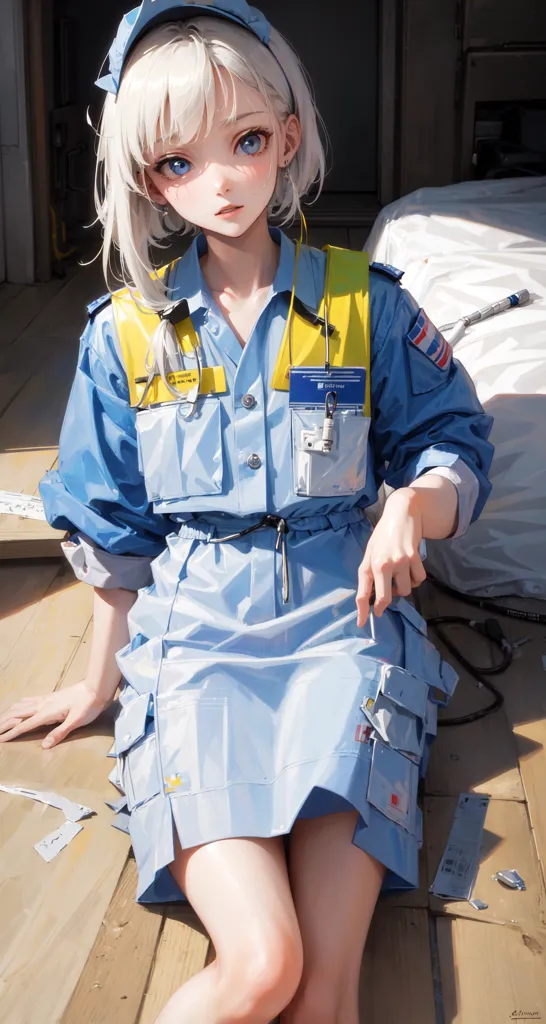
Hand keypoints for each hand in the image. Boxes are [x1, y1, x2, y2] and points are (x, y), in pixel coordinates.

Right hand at [0, 682, 111, 748]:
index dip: (11, 733)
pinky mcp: (50, 696)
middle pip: (17, 714)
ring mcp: (45, 699)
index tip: (0, 740)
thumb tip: (44, 746)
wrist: (96, 687)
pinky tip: (18, 706)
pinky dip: (18, 705)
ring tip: (0, 720)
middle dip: (3, 723)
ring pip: (21, 706)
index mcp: (46, 713)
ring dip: (8, 713)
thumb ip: (60, 733)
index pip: (24, 725)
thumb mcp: (76, 721)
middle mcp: (42, 705)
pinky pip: (29, 700)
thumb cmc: (88, 705)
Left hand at [356, 488, 426, 626]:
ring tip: (399, 575)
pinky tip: (410, 569)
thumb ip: (368, 575)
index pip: (364, 593)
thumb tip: (368, 598)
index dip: (362, 611)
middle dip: (385, 604)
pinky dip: (416, 579)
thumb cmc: (382, 536)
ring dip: (403, 587)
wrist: (402, 514)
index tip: (362, 623)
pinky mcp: (416, 557)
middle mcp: (384, 564)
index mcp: (370, 564)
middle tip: (386, 598)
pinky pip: (419, 579)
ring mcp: (401, 561)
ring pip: (406, 590)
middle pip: (386, 598)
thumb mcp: (369, 554)